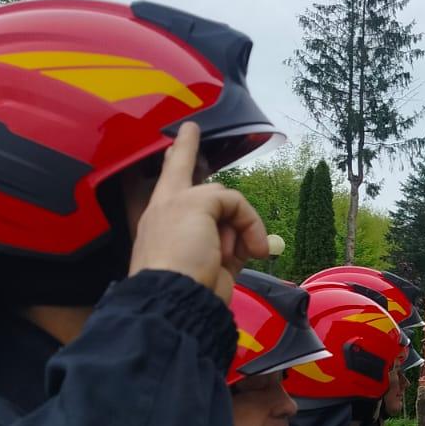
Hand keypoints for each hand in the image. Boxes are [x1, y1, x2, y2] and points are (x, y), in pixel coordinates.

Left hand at [129, 123, 267, 302]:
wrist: (184, 298)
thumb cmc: (178, 249)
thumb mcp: (196, 205)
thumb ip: (219, 197)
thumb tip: (235, 219)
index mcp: (169, 198)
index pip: (178, 163)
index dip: (187, 145)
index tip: (191, 127)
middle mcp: (184, 215)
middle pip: (211, 192)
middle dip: (224, 196)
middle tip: (232, 203)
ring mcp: (204, 239)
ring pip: (235, 217)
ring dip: (244, 226)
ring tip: (237, 245)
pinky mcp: (222, 260)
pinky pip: (245, 243)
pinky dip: (252, 244)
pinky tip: (255, 251)